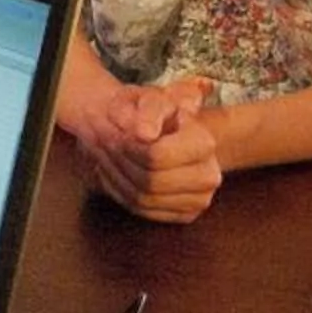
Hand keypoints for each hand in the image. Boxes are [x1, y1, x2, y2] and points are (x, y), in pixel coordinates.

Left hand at [72, 79, 222, 223]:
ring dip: (116, 178)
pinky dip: (121, 192)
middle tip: (102, 145)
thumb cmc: (156, 113)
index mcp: (204, 143)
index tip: (114, 134)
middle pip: (150, 180)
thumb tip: (144, 134)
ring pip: (144, 199)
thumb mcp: (151, 99)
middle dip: (120, 164)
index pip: (156, 156)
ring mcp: (199, 198)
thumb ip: (148, 111)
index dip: (128, 147)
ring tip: (105, 156)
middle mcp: (209, 175)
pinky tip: (114, 172)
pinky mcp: (186, 213)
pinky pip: (145, 211)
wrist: (168, 131)